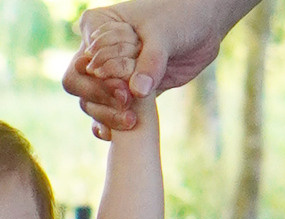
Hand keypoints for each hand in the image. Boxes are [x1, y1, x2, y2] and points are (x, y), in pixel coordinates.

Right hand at [62, 0, 254, 136]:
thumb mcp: (163, 33)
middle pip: (80, 87)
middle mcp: (98, 53)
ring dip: (108, 116)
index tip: (122, 88)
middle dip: (100, 101)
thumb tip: (138, 92)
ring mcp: (111, 74)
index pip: (81, 63)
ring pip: (93, 104)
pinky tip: (115, 135)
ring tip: (132, 120)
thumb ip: (151, 61)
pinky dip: (110, 125)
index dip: (96, 80)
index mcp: (97, 29)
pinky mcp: (128, 92)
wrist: (204, 26)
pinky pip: (110, 113)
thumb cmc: (180, 16)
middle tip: (128, 105)